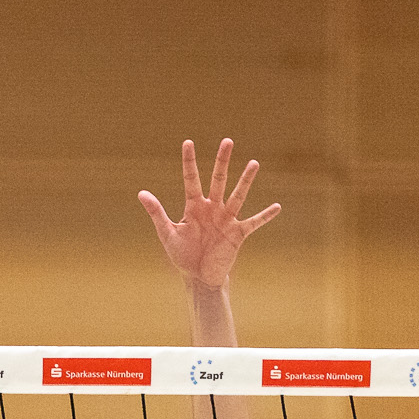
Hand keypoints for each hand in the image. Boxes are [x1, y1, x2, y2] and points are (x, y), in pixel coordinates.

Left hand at [138, 138, 280, 291]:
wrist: (199, 277)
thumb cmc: (182, 255)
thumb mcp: (167, 234)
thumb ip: (157, 213)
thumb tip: (141, 193)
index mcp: (194, 206)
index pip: (191, 179)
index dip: (189, 162)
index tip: (188, 142)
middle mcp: (212, 208)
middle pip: (218, 180)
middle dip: (222, 161)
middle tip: (227, 141)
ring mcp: (226, 219)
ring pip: (237, 195)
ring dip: (245, 180)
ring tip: (254, 163)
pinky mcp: (237, 233)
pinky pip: (254, 222)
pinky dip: (265, 216)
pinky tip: (277, 207)